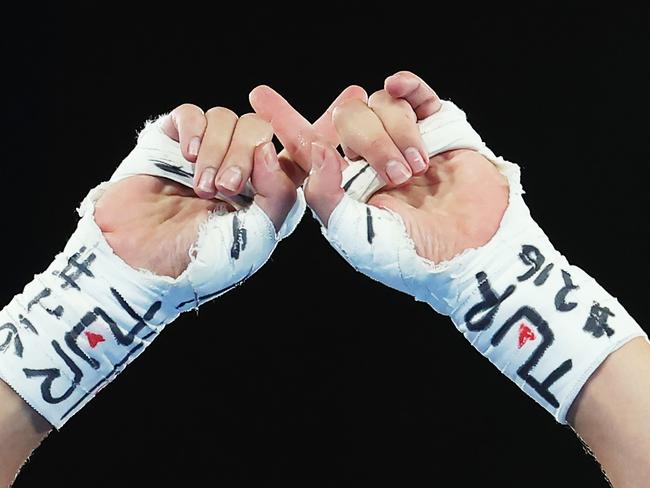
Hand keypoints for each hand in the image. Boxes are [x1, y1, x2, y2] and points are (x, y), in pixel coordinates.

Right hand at [93, 104, 295, 277]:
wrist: (138, 261)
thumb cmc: (200, 260)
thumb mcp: (255, 239)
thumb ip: (279, 196)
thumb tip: (270, 149)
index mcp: (269, 192)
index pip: (295, 152)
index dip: (303, 138)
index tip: (300, 134)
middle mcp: (241, 168)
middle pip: (259, 129)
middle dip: (244, 153)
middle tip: (226, 187)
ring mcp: (207, 153)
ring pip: (226, 118)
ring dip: (215, 151)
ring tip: (200, 187)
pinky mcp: (172, 142)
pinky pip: (192, 114)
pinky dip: (194, 128)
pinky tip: (187, 155)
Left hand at [253, 72, 509, 262]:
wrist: (472, 252)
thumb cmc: (412, 254)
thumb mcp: (355, 235)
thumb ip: (326, 197)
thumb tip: (317, 149)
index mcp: (345, 185)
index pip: (308, 146)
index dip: (284, 121)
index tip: (258, 98)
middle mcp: (369, 160)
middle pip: (347, 119)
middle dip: (370, 141)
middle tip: (397, 175)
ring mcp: (403, 141)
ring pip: (381, 105)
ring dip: (397, 133)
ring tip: (419, 169)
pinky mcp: (437, 129)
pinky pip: (416, 94)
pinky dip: (408, 87)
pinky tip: (399, 86)